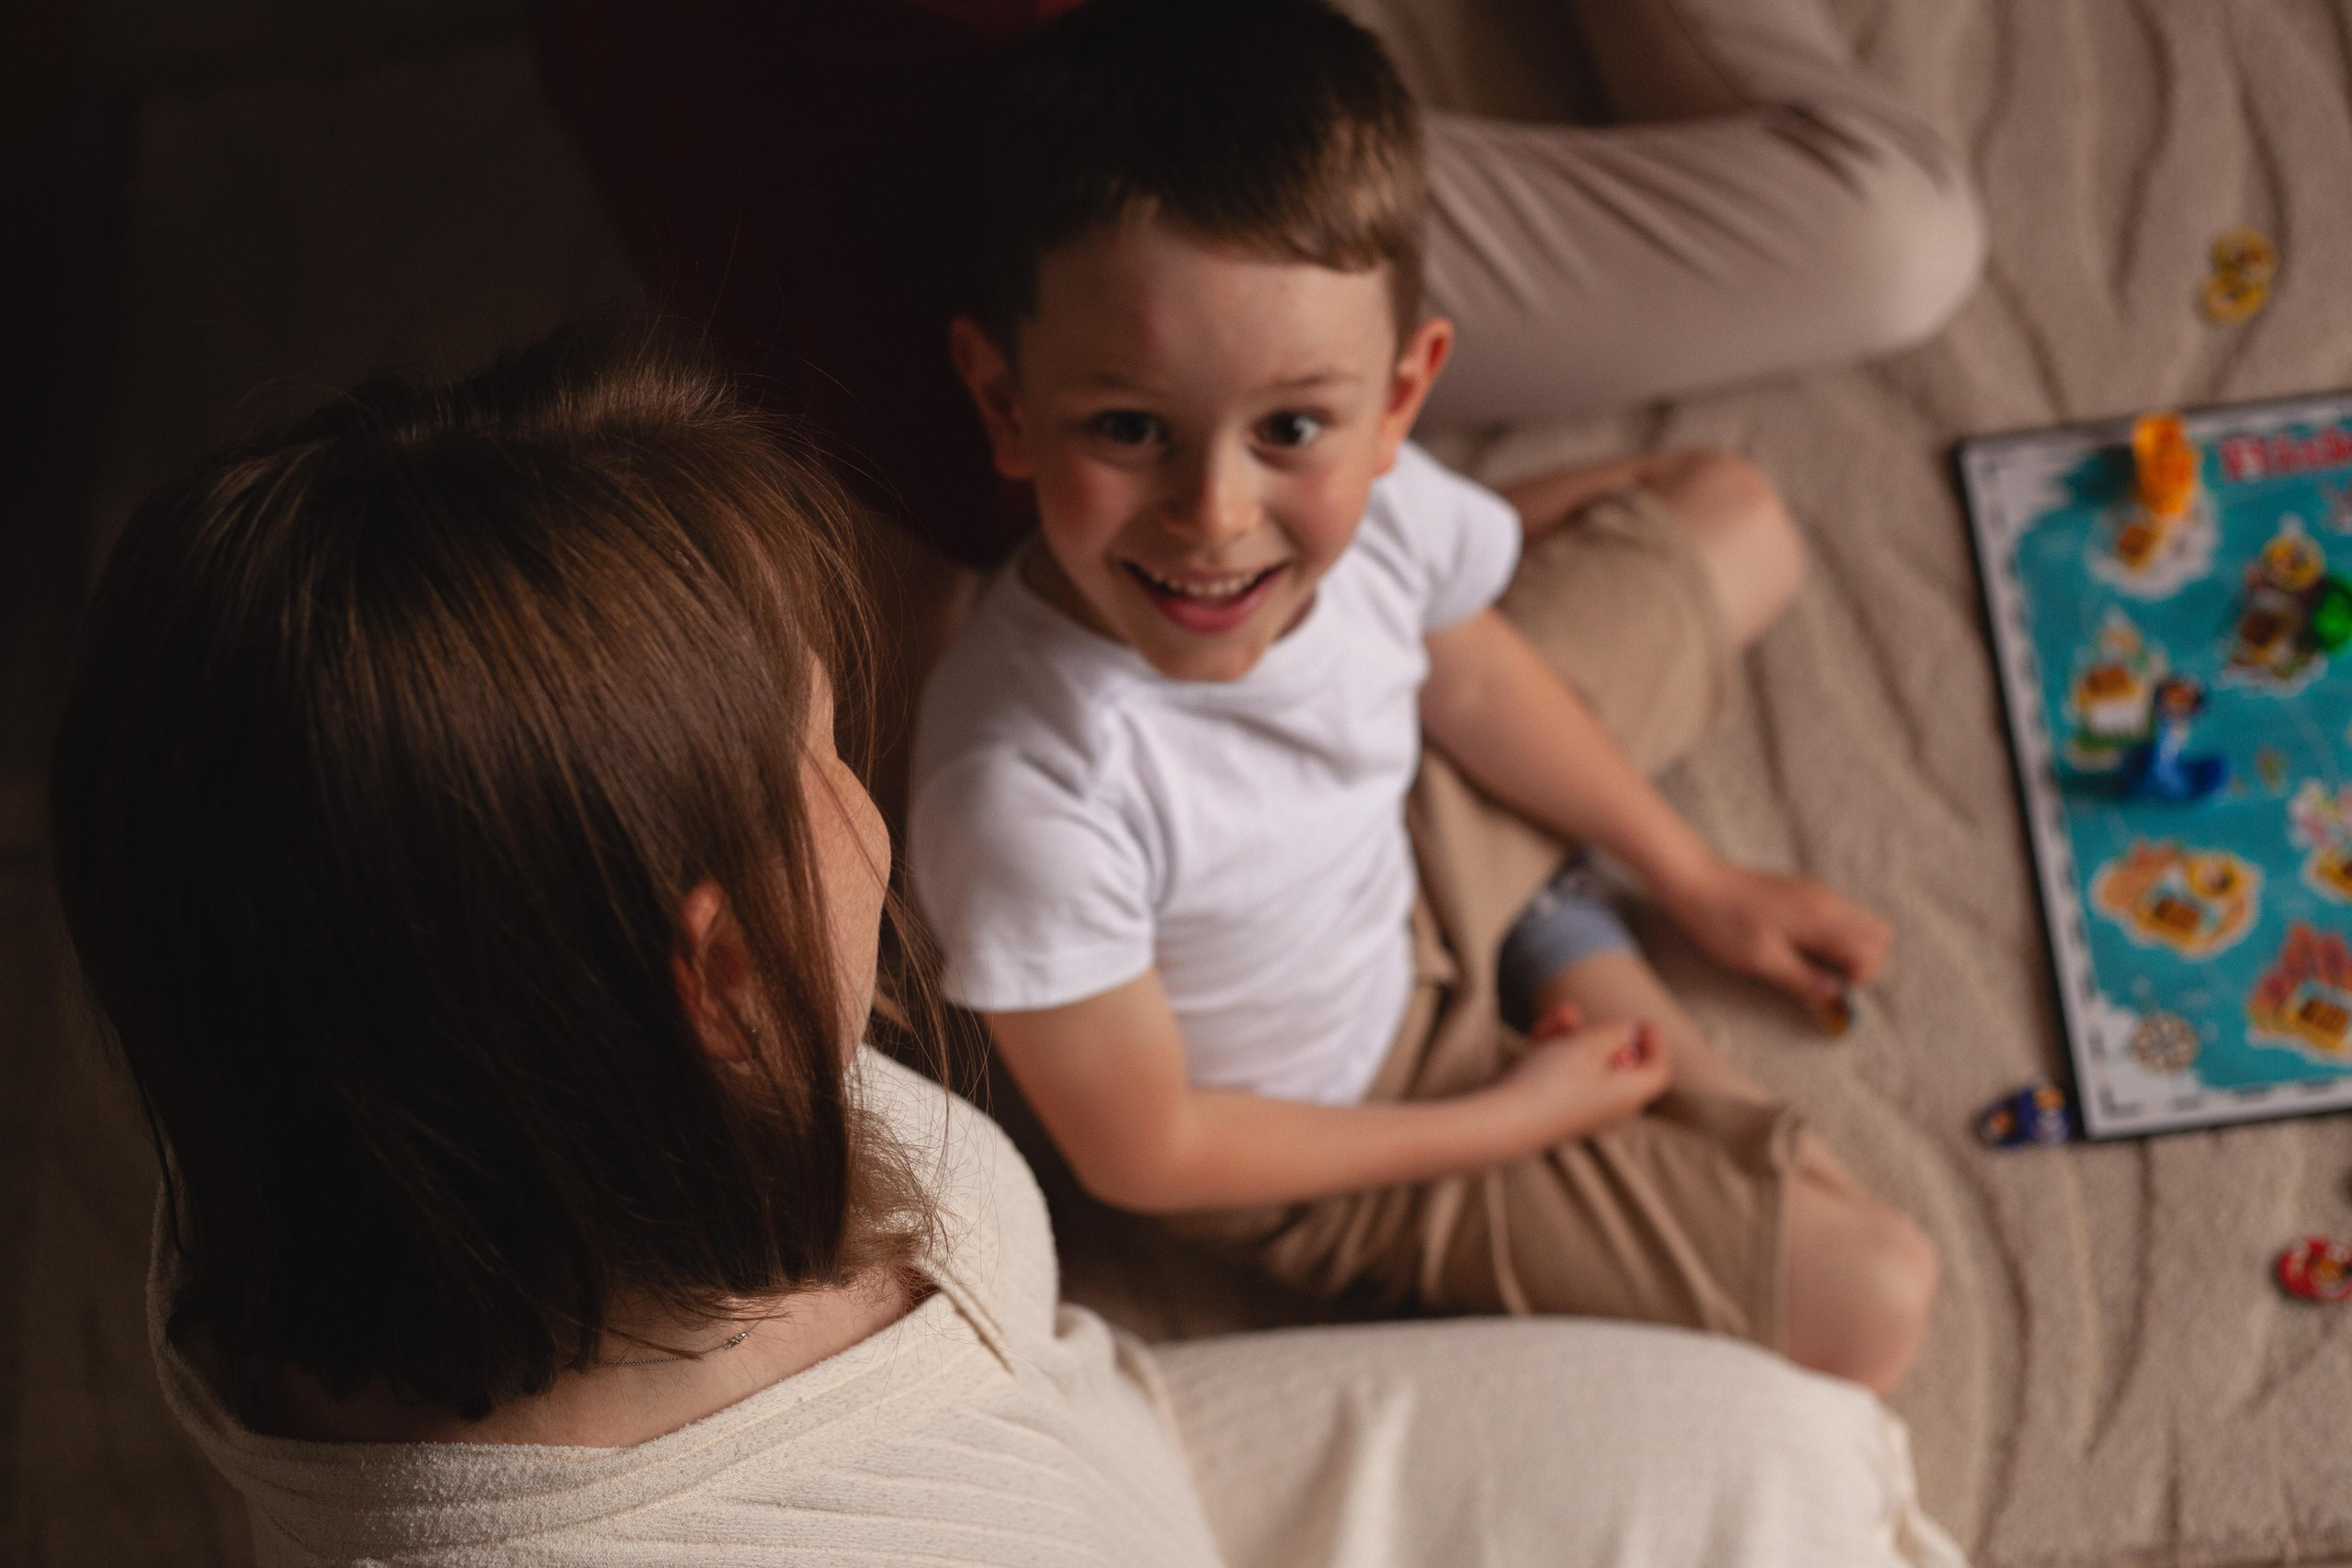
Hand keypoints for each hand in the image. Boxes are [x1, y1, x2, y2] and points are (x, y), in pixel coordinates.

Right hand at [1491, 1006, 1671, 1145]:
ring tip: (1559, 1016)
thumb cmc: (1553, 1082)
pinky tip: (1539, 1036)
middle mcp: (1610, 1107)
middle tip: (1586, 1014)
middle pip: (1619, 1064)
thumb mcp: (1590, 1045)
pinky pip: (1564, 1076)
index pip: (1657, 1071)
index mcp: (1629, 1094)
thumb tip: (1628, 1031)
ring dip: (1573, 1036)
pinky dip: (1556, 1053)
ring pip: (1587, 1065)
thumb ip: (1615, 1033)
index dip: (1656, 1044)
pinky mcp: (1555, 1111)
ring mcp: (1581, 1111)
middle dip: (1600, 1033)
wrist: (1505, 1120)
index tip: (1644, 1021)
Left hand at [1658, 857, 1891, 1004]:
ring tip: (1814, 967)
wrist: (1695, 882)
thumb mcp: (1761, 959)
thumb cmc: (1724, 922)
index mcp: (1821, 916)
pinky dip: (1835, 938)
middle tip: (1827, 979)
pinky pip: (1839, 918)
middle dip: (1864, 962)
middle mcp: (1828, 900)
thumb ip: (1802, 978)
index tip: (1831, 989)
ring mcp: (1818, 894)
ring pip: (1860, 924)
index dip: (1861, 975)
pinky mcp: (1805, 894)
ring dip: (1849, 950)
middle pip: (1878, 933)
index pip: (1873, 947)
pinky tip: (1804, 951)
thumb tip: (1835, 995)